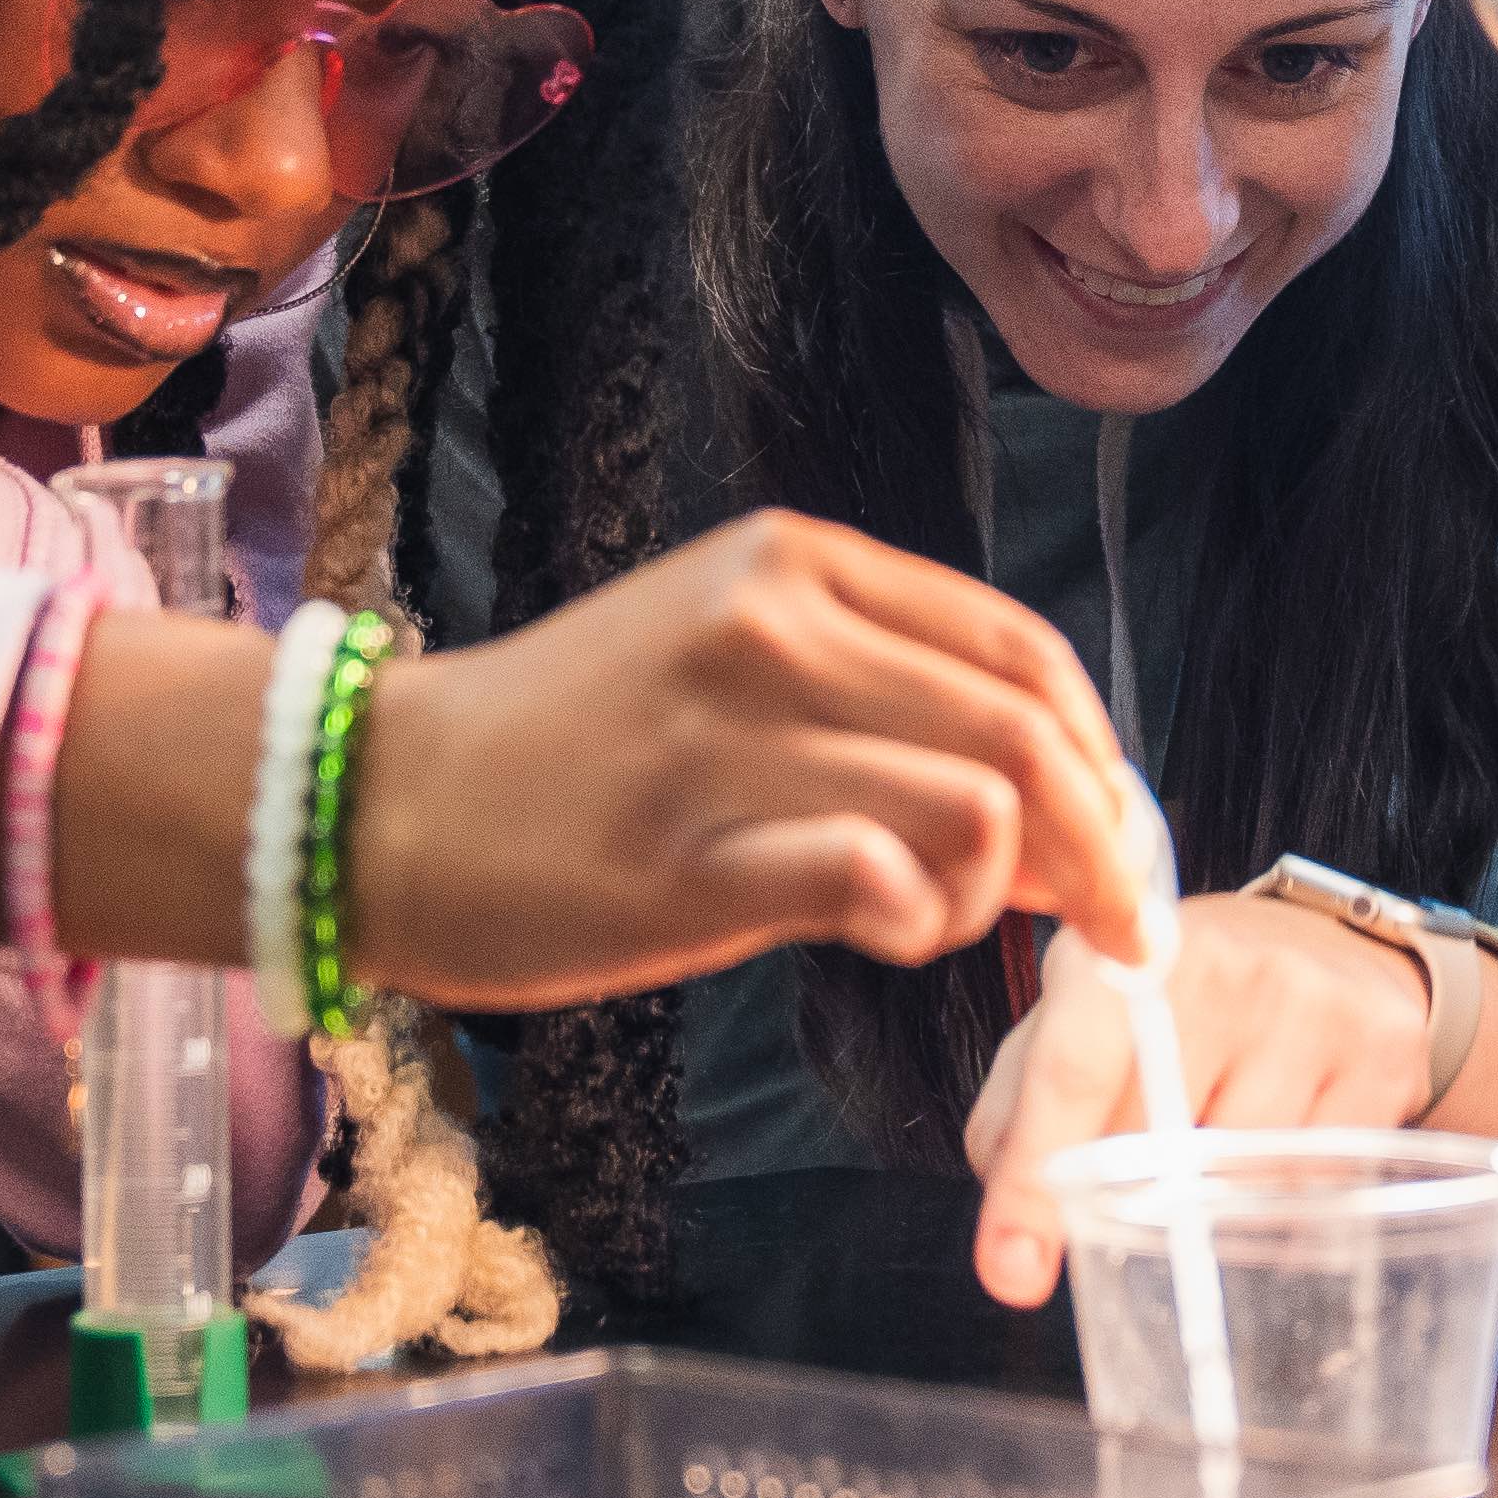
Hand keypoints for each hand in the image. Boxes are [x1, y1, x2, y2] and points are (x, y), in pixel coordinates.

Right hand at [326, 513, 1147, 1009]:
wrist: (378, 801)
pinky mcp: (689, 853)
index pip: (1023, 651)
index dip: (1104, 759)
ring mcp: (730, 737)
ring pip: (978, 805)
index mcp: (796, 564)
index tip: (1119, 842)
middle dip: (1105, 846)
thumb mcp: (728, 667)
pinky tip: (884, 932)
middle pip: (1027, 731)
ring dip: (1001, 894)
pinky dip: (920, 920)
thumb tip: (1055, 811)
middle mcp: (773, 625)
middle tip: (1118, 930)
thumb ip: (879, 706)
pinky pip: (880, 877)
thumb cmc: (565, 753)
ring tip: (941, 923)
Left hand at [958, 897, 1446, 1304]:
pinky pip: (1316, 1190)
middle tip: (1149, 1177)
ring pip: (1243, 1180)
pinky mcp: (1382, 1051)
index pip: (1070, 1074)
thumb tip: (1013, 1229)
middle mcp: (1221, 966)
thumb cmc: (1181, 1005)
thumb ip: (1018, 1115)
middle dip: (1139, 1192)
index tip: (1013, 1272)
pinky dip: (1283, 1205)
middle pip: (1160, 1149)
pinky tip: (1280, 1153)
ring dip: (1217, 1200)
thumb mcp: (1078, 1026)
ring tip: (1220, 1144)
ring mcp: (1311, 1005)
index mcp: (1123, 959)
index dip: (1034, 1178)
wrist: (1325, 952)